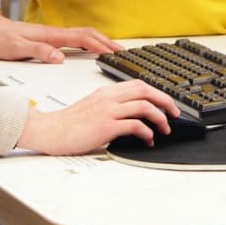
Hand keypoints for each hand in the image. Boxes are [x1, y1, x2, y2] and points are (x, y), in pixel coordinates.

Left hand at [0, 8, 120, 63]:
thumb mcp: (17, 49)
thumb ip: (39, 52)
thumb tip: (60, 58)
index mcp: (51, 36)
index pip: (83, 39)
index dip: (100, 46)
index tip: (115, 53)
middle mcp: (54, 33)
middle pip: (88, 35)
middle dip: (106, 42)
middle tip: (122, 52)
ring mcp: (52, 35)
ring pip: (82, 36)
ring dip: (99, 41)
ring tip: (112, 50)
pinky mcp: (48, 39)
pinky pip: (74, 39)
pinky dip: (88, 43)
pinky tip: (89, 49)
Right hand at [16, 79, 180, 154]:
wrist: (49, 131)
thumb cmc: (68, 123)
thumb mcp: (91, 107)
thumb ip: (110, 106)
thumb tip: (131, 116)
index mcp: (106, 91)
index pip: (138, 84)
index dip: (157, 92)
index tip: (167, 103)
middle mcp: (108, 97)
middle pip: (146, 90)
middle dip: (166, 101)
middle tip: (175, 113)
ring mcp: (108, 110)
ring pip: (144, 106)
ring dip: (160, 118)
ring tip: (165, 129)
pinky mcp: (106, 126)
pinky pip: (135, 125)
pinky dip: (147, 132)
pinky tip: (148, 140)